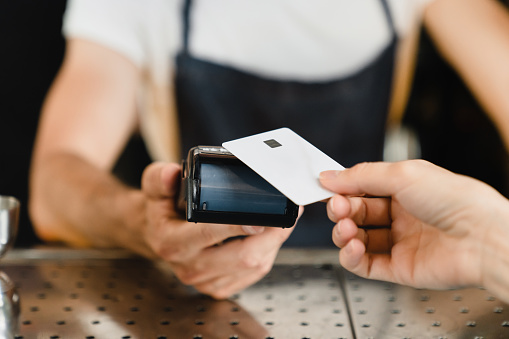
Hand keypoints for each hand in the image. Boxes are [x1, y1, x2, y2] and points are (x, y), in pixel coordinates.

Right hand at [141, 162, 295, 298]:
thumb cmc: (161, 210)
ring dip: (275, 243)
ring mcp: (205, 281)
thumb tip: (172, 173)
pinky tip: (271, 238)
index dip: (239, 226)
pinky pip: (253, 274)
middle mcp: (189, 266)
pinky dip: (268, 254)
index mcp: (173, 242)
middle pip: (243, 257)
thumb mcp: (154, 187)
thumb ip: (160, 178)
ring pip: (253, 267)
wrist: (156, 236)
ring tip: (285, 220)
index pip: (210, 233)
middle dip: (273, 234)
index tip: (263, 217)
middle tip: (290, 212)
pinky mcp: (218, 287)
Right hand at [319, 160, 508, 293]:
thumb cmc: (456, 200)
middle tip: (337, 209)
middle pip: (357, 213)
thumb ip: (361, 176)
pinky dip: (350, 257)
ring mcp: (399, 243)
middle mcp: (401, 216)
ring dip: (344, 233)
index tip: (325, 188)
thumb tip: (329, 176)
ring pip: (356, 239)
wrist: (483, 237)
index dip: (342, 190)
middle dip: (342, 210)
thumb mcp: (403, 174)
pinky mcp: (399, 268)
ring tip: (347, 229)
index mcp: (404, 190)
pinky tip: (351, 247)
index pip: (362, 189)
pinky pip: (364, 264)